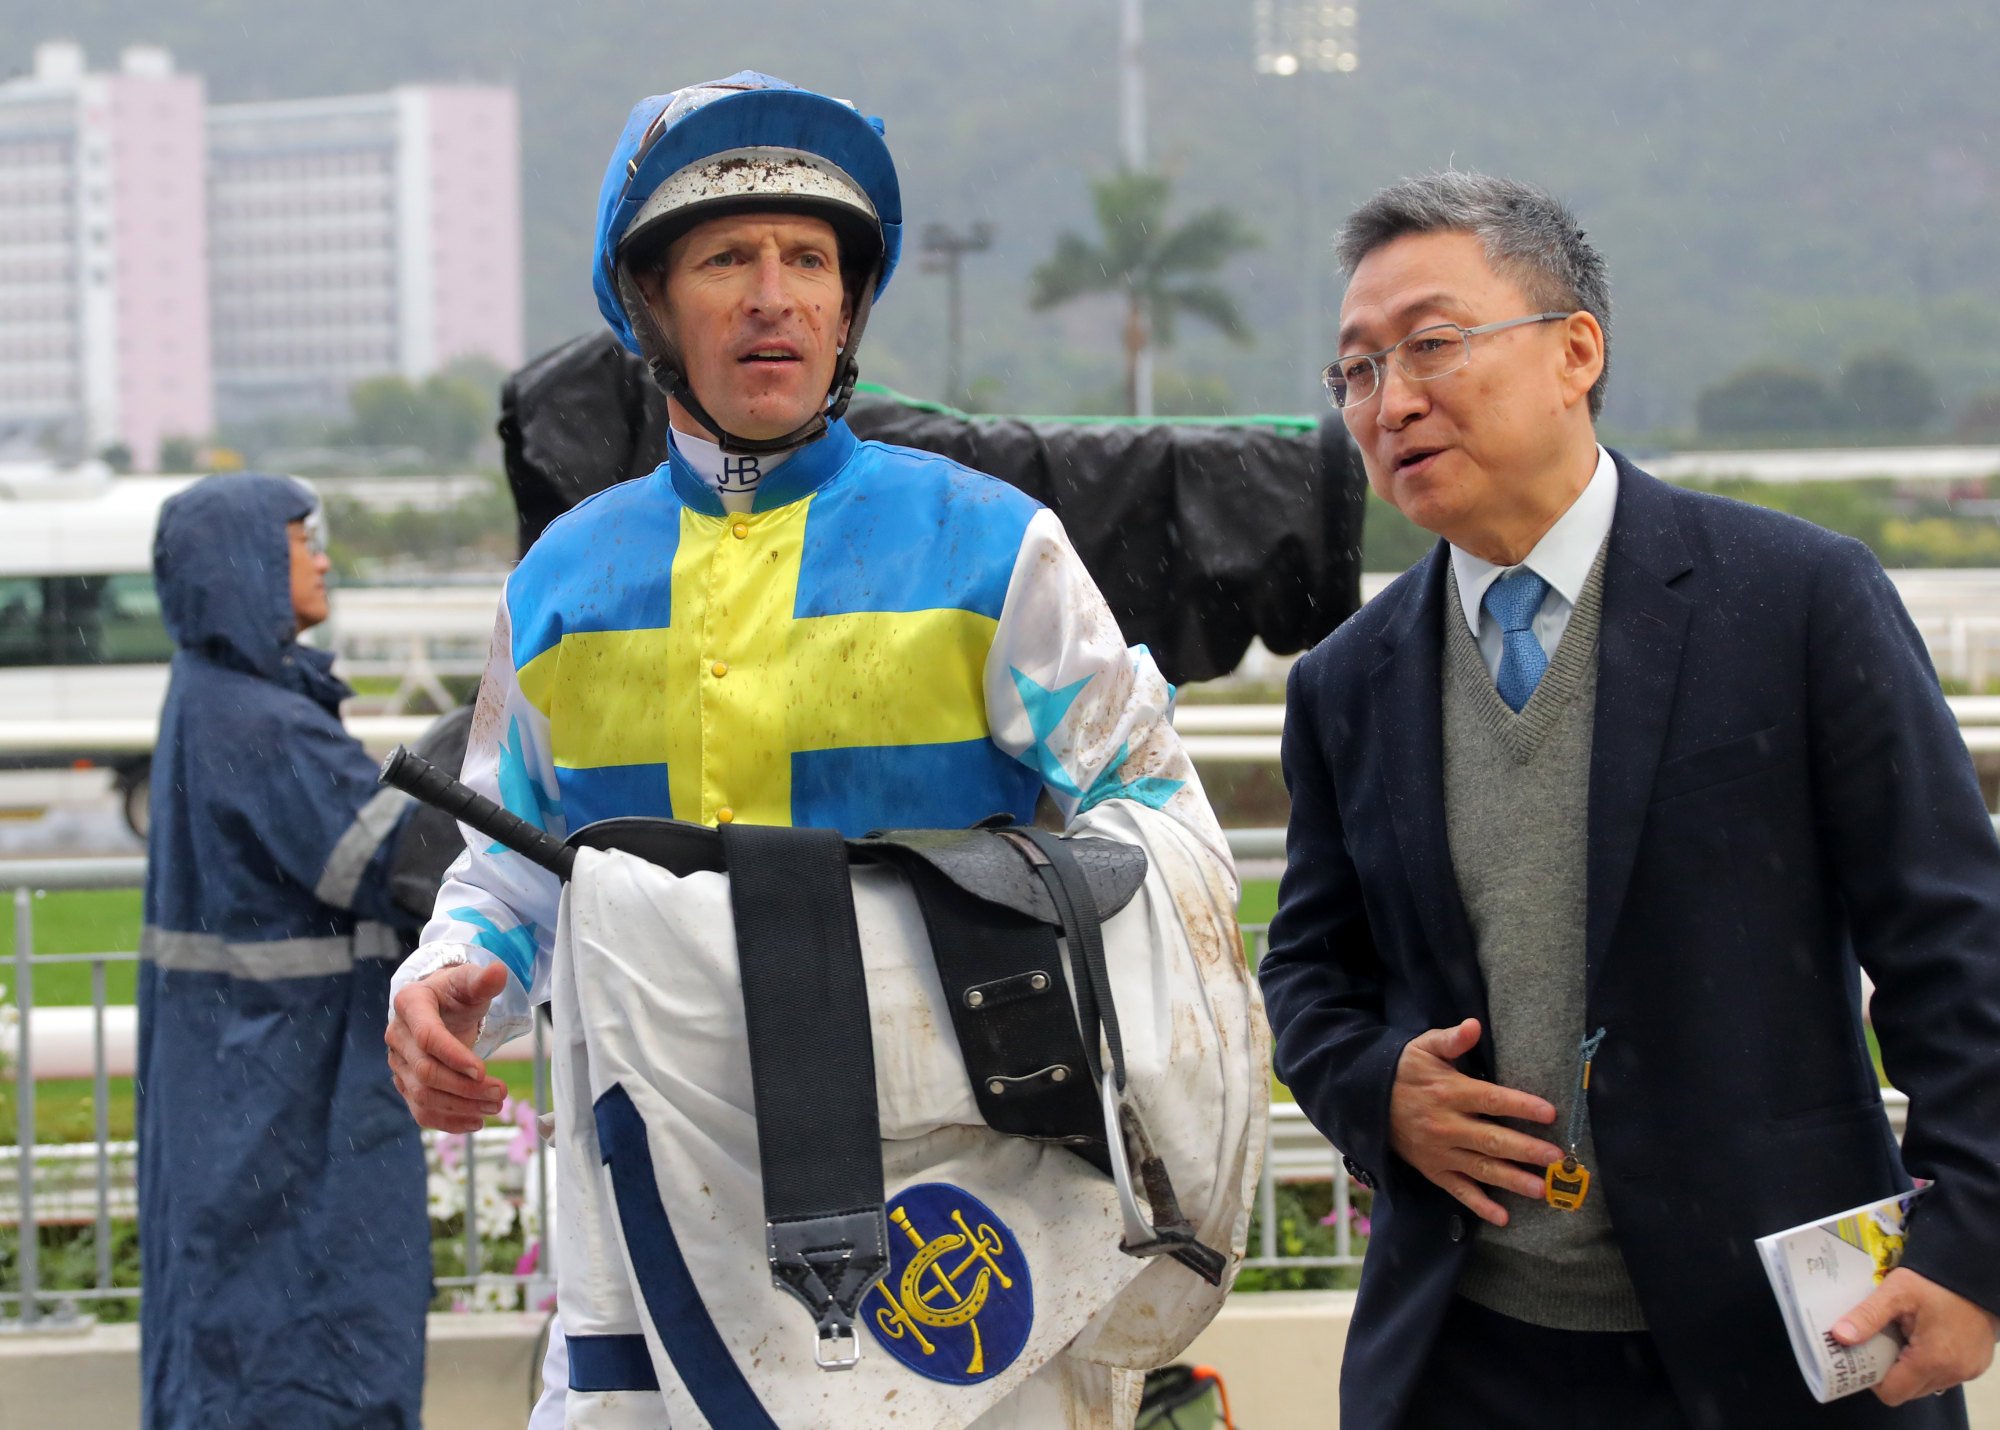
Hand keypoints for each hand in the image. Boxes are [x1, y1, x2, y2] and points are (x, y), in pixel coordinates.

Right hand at [386, 962, 511, 1131]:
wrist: (440, 1005)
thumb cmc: (456, 992)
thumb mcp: (469, 981)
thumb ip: (482, 979)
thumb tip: (499, 971)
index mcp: (409, 1004)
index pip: (428, 1036)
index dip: (454, 1056)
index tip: (483, 1071)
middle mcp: (397, 1035)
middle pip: (426, 1072)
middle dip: (465, 1087)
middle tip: (500, 1093)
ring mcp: (398, 1063)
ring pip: (423, 1096)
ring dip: (461, 1107)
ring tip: (495, 1106)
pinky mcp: (405, 1083)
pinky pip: (420, 1110)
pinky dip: (447, 1121)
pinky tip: (476, 1122)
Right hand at [1387, 1018, 1562, 1227]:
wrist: (1366, 1100)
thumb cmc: (1405, 1070)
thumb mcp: (1424, 1047)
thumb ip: (1451, 1039)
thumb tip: (1474, 1025)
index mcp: (1449, 1093)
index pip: (1491, 1100)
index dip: (1521, 1106)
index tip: (1549, 1113)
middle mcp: (1446, 1125)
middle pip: (1492, 1140)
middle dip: (1526, 1150)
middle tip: (1555, 1158)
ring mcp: (1440, 1152)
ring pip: (1481, 1169)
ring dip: (1512, 1180)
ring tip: (1541, 1189)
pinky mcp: (1433, 1171)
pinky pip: (1458, 1191)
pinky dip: (1479, 1205)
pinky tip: (1503, 1217)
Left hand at [1832, 1267, 1999, 1404]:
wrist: (1973, 1273)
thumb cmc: (1935, 1281)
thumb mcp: (1896, 1292)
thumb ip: (1867, 1316)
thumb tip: (1839, 1336)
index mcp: (1932, 1360)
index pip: (1892, 1393)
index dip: (1872, 1379)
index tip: (1862, 1357)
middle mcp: (1953, 1373)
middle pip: (1909, 1391)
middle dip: (1889, 1372)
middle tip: (1879, 1343)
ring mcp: (1968, 1371)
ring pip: (1926, 1385)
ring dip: (1910, 1368)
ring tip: (1902, 1337)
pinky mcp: (1975, 1365)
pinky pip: (1944, 1376)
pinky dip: (1929, 1364)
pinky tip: (1923, 1338)